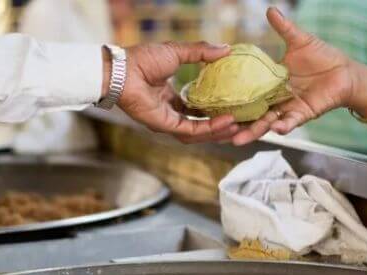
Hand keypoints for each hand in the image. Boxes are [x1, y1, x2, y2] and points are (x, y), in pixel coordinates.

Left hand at [115, 42, 239, 142]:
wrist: (124, 69)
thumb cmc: (143, 59)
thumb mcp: (178, 52)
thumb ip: (201, 53)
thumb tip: (225, 49)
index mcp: (170, 97)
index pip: (197, 109)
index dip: (216, 110)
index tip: (233, 106)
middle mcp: (169, 112)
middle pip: (200, 125)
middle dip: (221, 126)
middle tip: (242, 122)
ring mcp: (167, 121)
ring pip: (198, 133)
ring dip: (219, 131)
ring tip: (239, 125)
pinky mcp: (165, 125)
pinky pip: (191, 131)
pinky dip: (209, 128)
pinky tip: (226, 121)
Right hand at [230, 8, 357, 145]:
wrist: (346, 72)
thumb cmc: (323, 57)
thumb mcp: (300, 41)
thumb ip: (284, 29)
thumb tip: (270, 9)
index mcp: (269, 83)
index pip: (246, 93)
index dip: (231, 100)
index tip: (213, 104)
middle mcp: (274, 99)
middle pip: (251, 114)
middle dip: (236, 124)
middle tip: (218, 130)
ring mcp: (287, 108)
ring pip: (266, 123)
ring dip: (253, 132)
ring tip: (238, 139)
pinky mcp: (303, 114)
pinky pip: (290, 122)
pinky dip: (283, 126)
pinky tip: (275, 129)